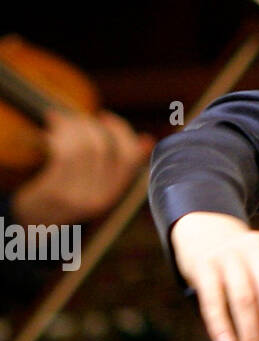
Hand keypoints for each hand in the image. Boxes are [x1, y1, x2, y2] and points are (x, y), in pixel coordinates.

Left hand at [11, 109, 151, 225]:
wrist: (28, 224)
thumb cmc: (62, 196)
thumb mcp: (93, 183)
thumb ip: (119, 163)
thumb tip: (148, 139)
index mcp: (111, 194)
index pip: (129, 157)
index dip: (120, 131)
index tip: (105, 116)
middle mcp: (98, 198)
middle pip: (102, 148)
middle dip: (88, 124)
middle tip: (73, 117)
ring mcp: (76, 197)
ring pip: (83, 149)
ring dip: (71, 126)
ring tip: (59, 118)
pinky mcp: (54, 192)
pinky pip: (63, 155)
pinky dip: (58, 133)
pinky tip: (50, 126)